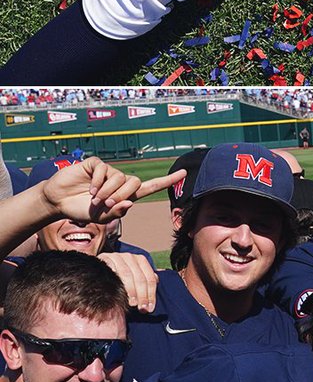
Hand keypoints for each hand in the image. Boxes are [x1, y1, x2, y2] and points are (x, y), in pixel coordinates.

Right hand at [39, 159, 185, 224]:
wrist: (59, 202)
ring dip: (107, 191)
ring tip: (94, 197)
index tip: (184, 173)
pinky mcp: (95, 164)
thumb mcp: (101, 217)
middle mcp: (119, 181)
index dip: (167, 181)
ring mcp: (108, 171)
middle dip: (121, 195)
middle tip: (105, 204)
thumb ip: (116, 212)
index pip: (150, 186)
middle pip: (135, 183)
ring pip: (119, 177)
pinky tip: (89, 188)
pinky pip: (104, 169)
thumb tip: (130, 202)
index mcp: (125, 194)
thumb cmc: (82, 210)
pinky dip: (98, 181)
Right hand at [98, 252, 158, 312]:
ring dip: (131, 291)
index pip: (150, 279)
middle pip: (140, 278)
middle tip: (142, 309)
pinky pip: (113, 272)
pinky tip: (118, 293)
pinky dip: (116, 283)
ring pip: (128, 275)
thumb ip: (145, 279)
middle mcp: (131, 257)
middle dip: (143, 295)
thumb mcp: (134, 274)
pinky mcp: (106, 259)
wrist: (98, 265)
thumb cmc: (119, 273)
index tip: (150, 308)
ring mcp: (118, 257)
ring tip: (132, 303)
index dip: (151, 294)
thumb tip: (157, 285)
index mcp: (141, 260)